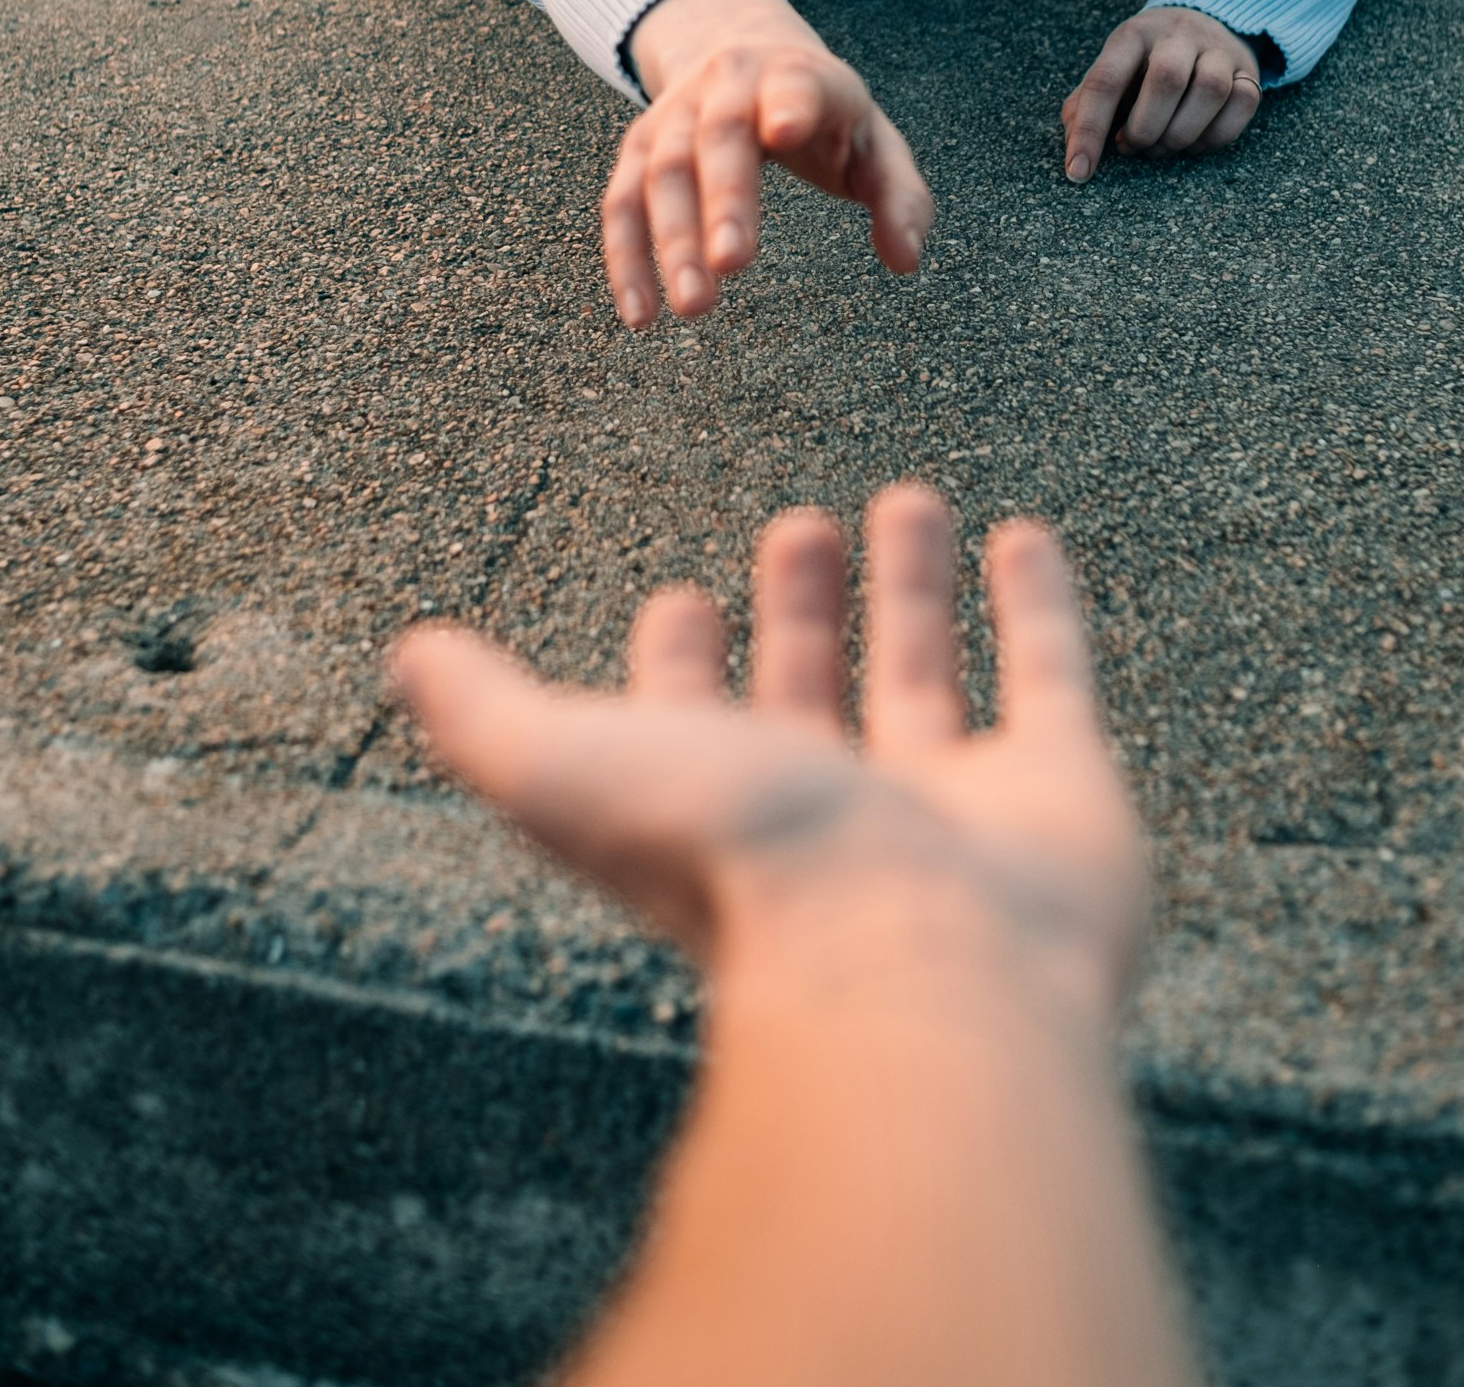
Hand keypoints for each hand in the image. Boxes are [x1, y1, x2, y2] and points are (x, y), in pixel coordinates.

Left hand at [392, 486, 1146, 1029]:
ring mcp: (954, 812)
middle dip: (798, 615)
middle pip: (810, 702)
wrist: (923, 964)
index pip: (691, 739)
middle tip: (793, 527)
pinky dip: (1037, 604)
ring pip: (924, 678)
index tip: (678, 598)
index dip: (678, 674)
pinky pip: (1050, 676)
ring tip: (903, 499)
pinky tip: (1020, 537)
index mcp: (719, 825)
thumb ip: (488, 716)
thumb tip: (404, 661)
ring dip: (910, 590)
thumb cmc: (739, 872)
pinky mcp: (1058, 792)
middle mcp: (836, 824)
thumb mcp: (568, 773)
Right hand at [605, 0, 933, 327]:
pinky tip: (641, 313)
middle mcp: (728, 84)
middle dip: (724, 198)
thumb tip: (905, 260)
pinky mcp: (640, 144)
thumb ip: (901, 197)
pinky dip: (626, 256)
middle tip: (734, 264)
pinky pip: (622, 200)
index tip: (782, 130)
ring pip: (664, 171)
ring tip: (695, 308)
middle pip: (720, 136)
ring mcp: (676, 112)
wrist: (738, 44)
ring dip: (673, 240)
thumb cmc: (823, 114)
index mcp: (797, 75)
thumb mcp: (874, 141)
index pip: (794, 85)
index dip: (789, 104)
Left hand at [1060, 6, 1261, 182]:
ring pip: (1210, 90)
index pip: (1105, 81)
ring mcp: (1218, 49)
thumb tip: (1075, 150)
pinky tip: (1195, 143)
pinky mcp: (1249, 69)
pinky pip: (1242, 103)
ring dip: (1181, 134)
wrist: (1206, 20)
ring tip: (1162, 147)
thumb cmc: (1147, 59)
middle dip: (1144, 129)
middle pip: (1166, 79)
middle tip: (1133, 148)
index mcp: (1133, 35)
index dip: (1089, 130)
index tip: (1078, 171)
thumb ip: (1086, 103)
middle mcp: (1177, 34)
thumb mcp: (1113, 68)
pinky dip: (1216, 136)